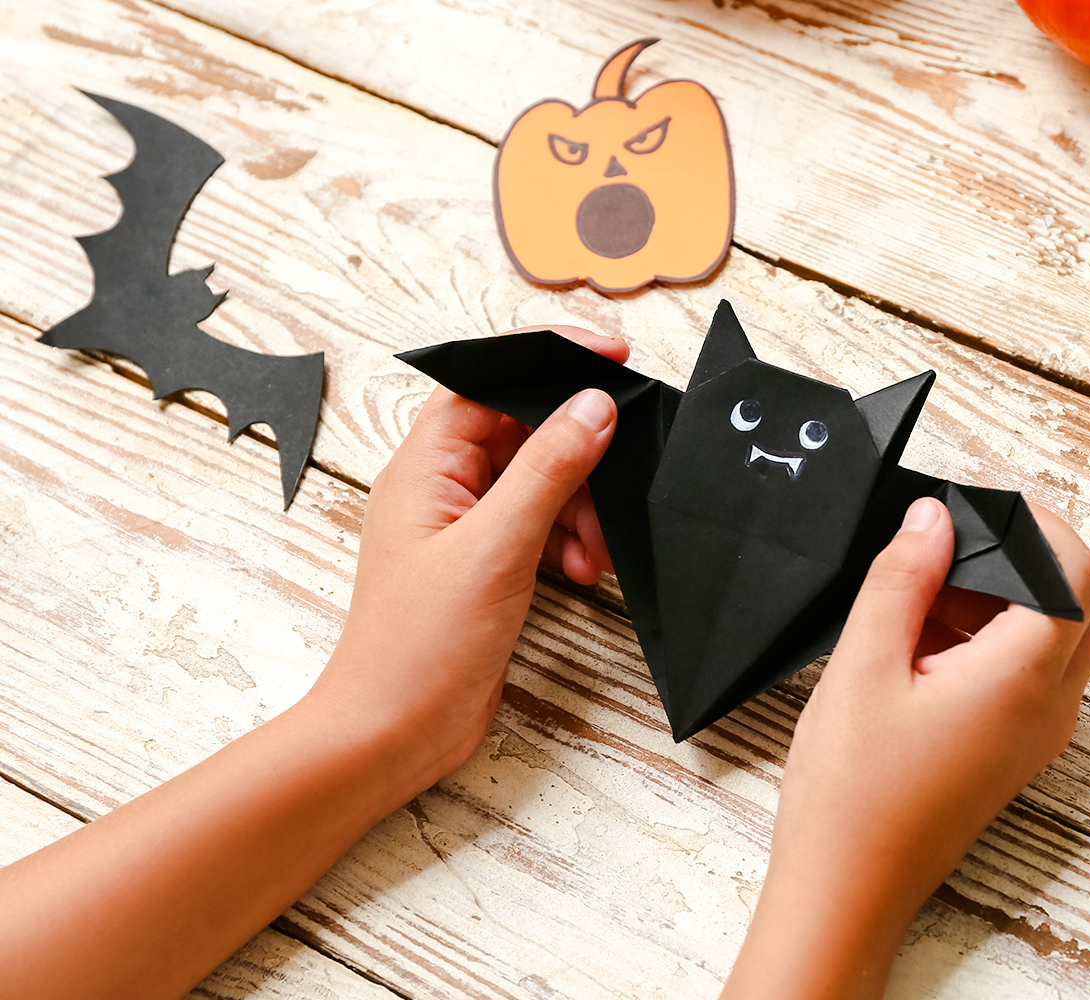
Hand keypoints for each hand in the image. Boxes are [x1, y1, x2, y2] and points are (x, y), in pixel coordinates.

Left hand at [310, 325, 623, 795]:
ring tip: (592, 554)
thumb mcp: (497, 546)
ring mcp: (463, 526)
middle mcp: (441, 486)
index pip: (488, 380)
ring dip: (580, 508)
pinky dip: (571, 540)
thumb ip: (549, 470)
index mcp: (424, 465)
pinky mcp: (486, 564)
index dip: (550, 361)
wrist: (392, 733)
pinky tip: (582, 572)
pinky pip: (541, 525)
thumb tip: (593, 405)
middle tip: (615, 483)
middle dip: (578, 458)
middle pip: (524, 430)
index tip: (612, 357)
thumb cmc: (417, 647)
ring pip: (541, 481)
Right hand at [720, 496, 1089, 999]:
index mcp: (1023, 681)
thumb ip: (902, 579)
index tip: (988, 503)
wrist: (847, 887)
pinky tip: (923, 637)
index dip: (1041, 525)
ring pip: (1057, 636)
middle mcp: (1049, 709)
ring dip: (1008, 597)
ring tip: (924, 590)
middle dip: (1031, 555)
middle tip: (961, 536)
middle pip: (1081, 601)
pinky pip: (1030, 673)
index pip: (1076, 575)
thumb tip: (932, 519)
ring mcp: (1037, 735)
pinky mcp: (1014, 751)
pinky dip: (994, 637)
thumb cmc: (854, 794)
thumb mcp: (865, 664)